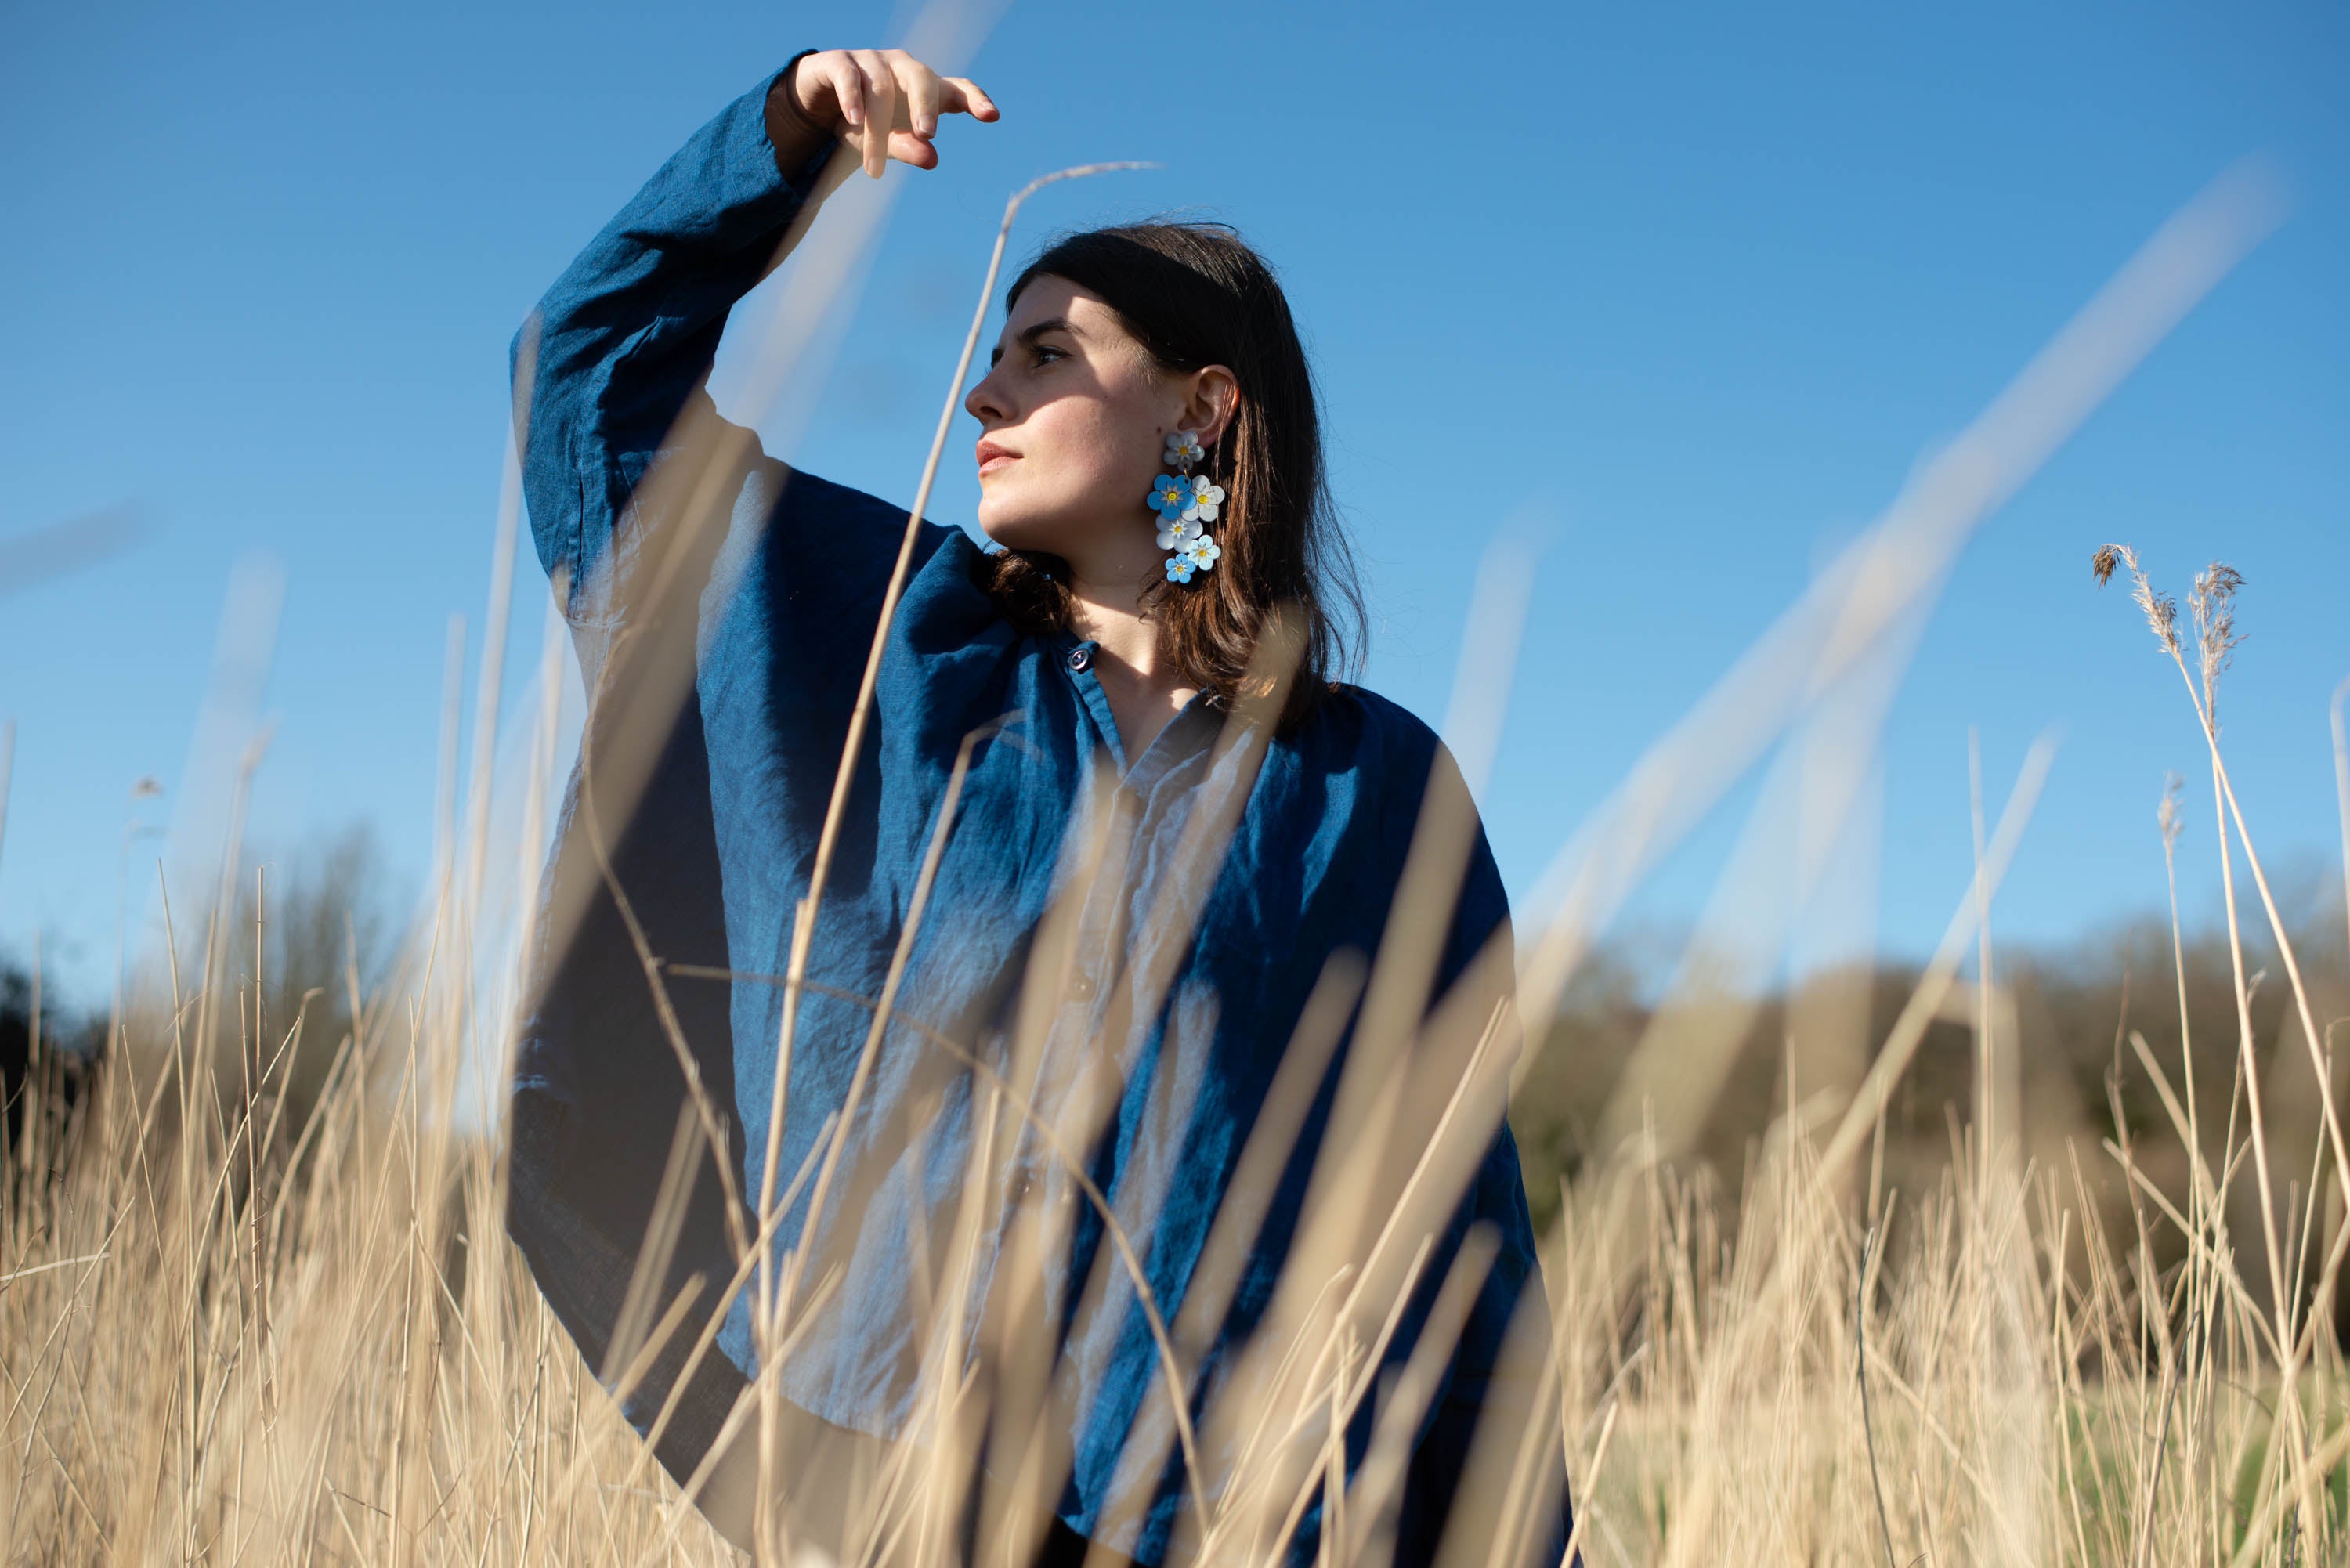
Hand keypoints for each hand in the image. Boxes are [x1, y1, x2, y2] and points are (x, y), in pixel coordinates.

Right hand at [786, 48, 998, 179]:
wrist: (817, 106)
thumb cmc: (865, 123)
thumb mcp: (887, 142)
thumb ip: (910, 149)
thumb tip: (932, 160)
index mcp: (923, 88)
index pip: (957, 88)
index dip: (975, 98)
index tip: (991, 116)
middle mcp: (901, 68)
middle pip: (921, 77)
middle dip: (925, 105)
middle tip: (927, 134)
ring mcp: (871, 60)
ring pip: (880, 88)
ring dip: (877, 129)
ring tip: (874, 168)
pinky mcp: (839, 61)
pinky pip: (849, 75)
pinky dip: (852, 97)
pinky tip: (856, 118)